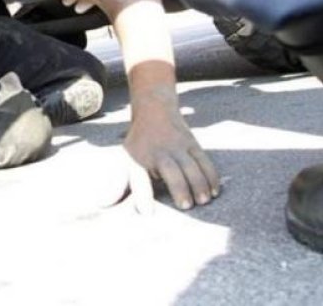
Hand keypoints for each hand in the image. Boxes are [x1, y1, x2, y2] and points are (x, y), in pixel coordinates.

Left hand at [120, 93, 218, 213]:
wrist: (154, 109)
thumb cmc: (139, 143)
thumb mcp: (126, 157)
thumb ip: (122, 182)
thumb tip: (107, 205)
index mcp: (139, 158)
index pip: (139, 178)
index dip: (143, 195)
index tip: (148, 213)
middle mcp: (159, 152)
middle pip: (171, 172)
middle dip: (180, 189)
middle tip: (187, 207)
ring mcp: (178, 146)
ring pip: (192, 166)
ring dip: (199, 184)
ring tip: (204, 201)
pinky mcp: (192, 143)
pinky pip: (204, 160)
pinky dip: (211, 176)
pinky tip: (215, 191)